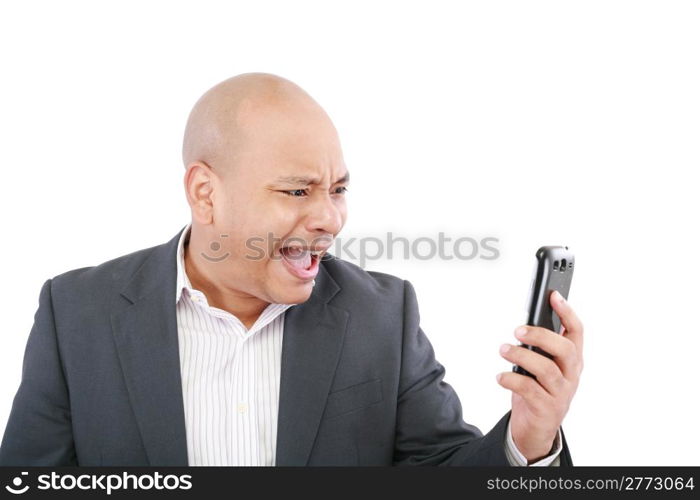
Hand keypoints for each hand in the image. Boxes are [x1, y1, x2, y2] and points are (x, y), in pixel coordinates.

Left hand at [496, 290, 583, 462]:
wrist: (537, 428)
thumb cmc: (538, 388)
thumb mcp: (542, 365)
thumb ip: (539, 347)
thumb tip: (524, 324)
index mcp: (572, 360)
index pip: (577, 332)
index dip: (567, 312)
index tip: (554, 295)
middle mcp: (571, 375)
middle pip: (565, 349)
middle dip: (541, 335)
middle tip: (517, 330)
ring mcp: (561, 393)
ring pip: (547, 370)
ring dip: (522, 356)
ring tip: (503, 349)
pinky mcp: (547, 408)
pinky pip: (530, 390)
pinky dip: (512, 380)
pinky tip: (500, 376)